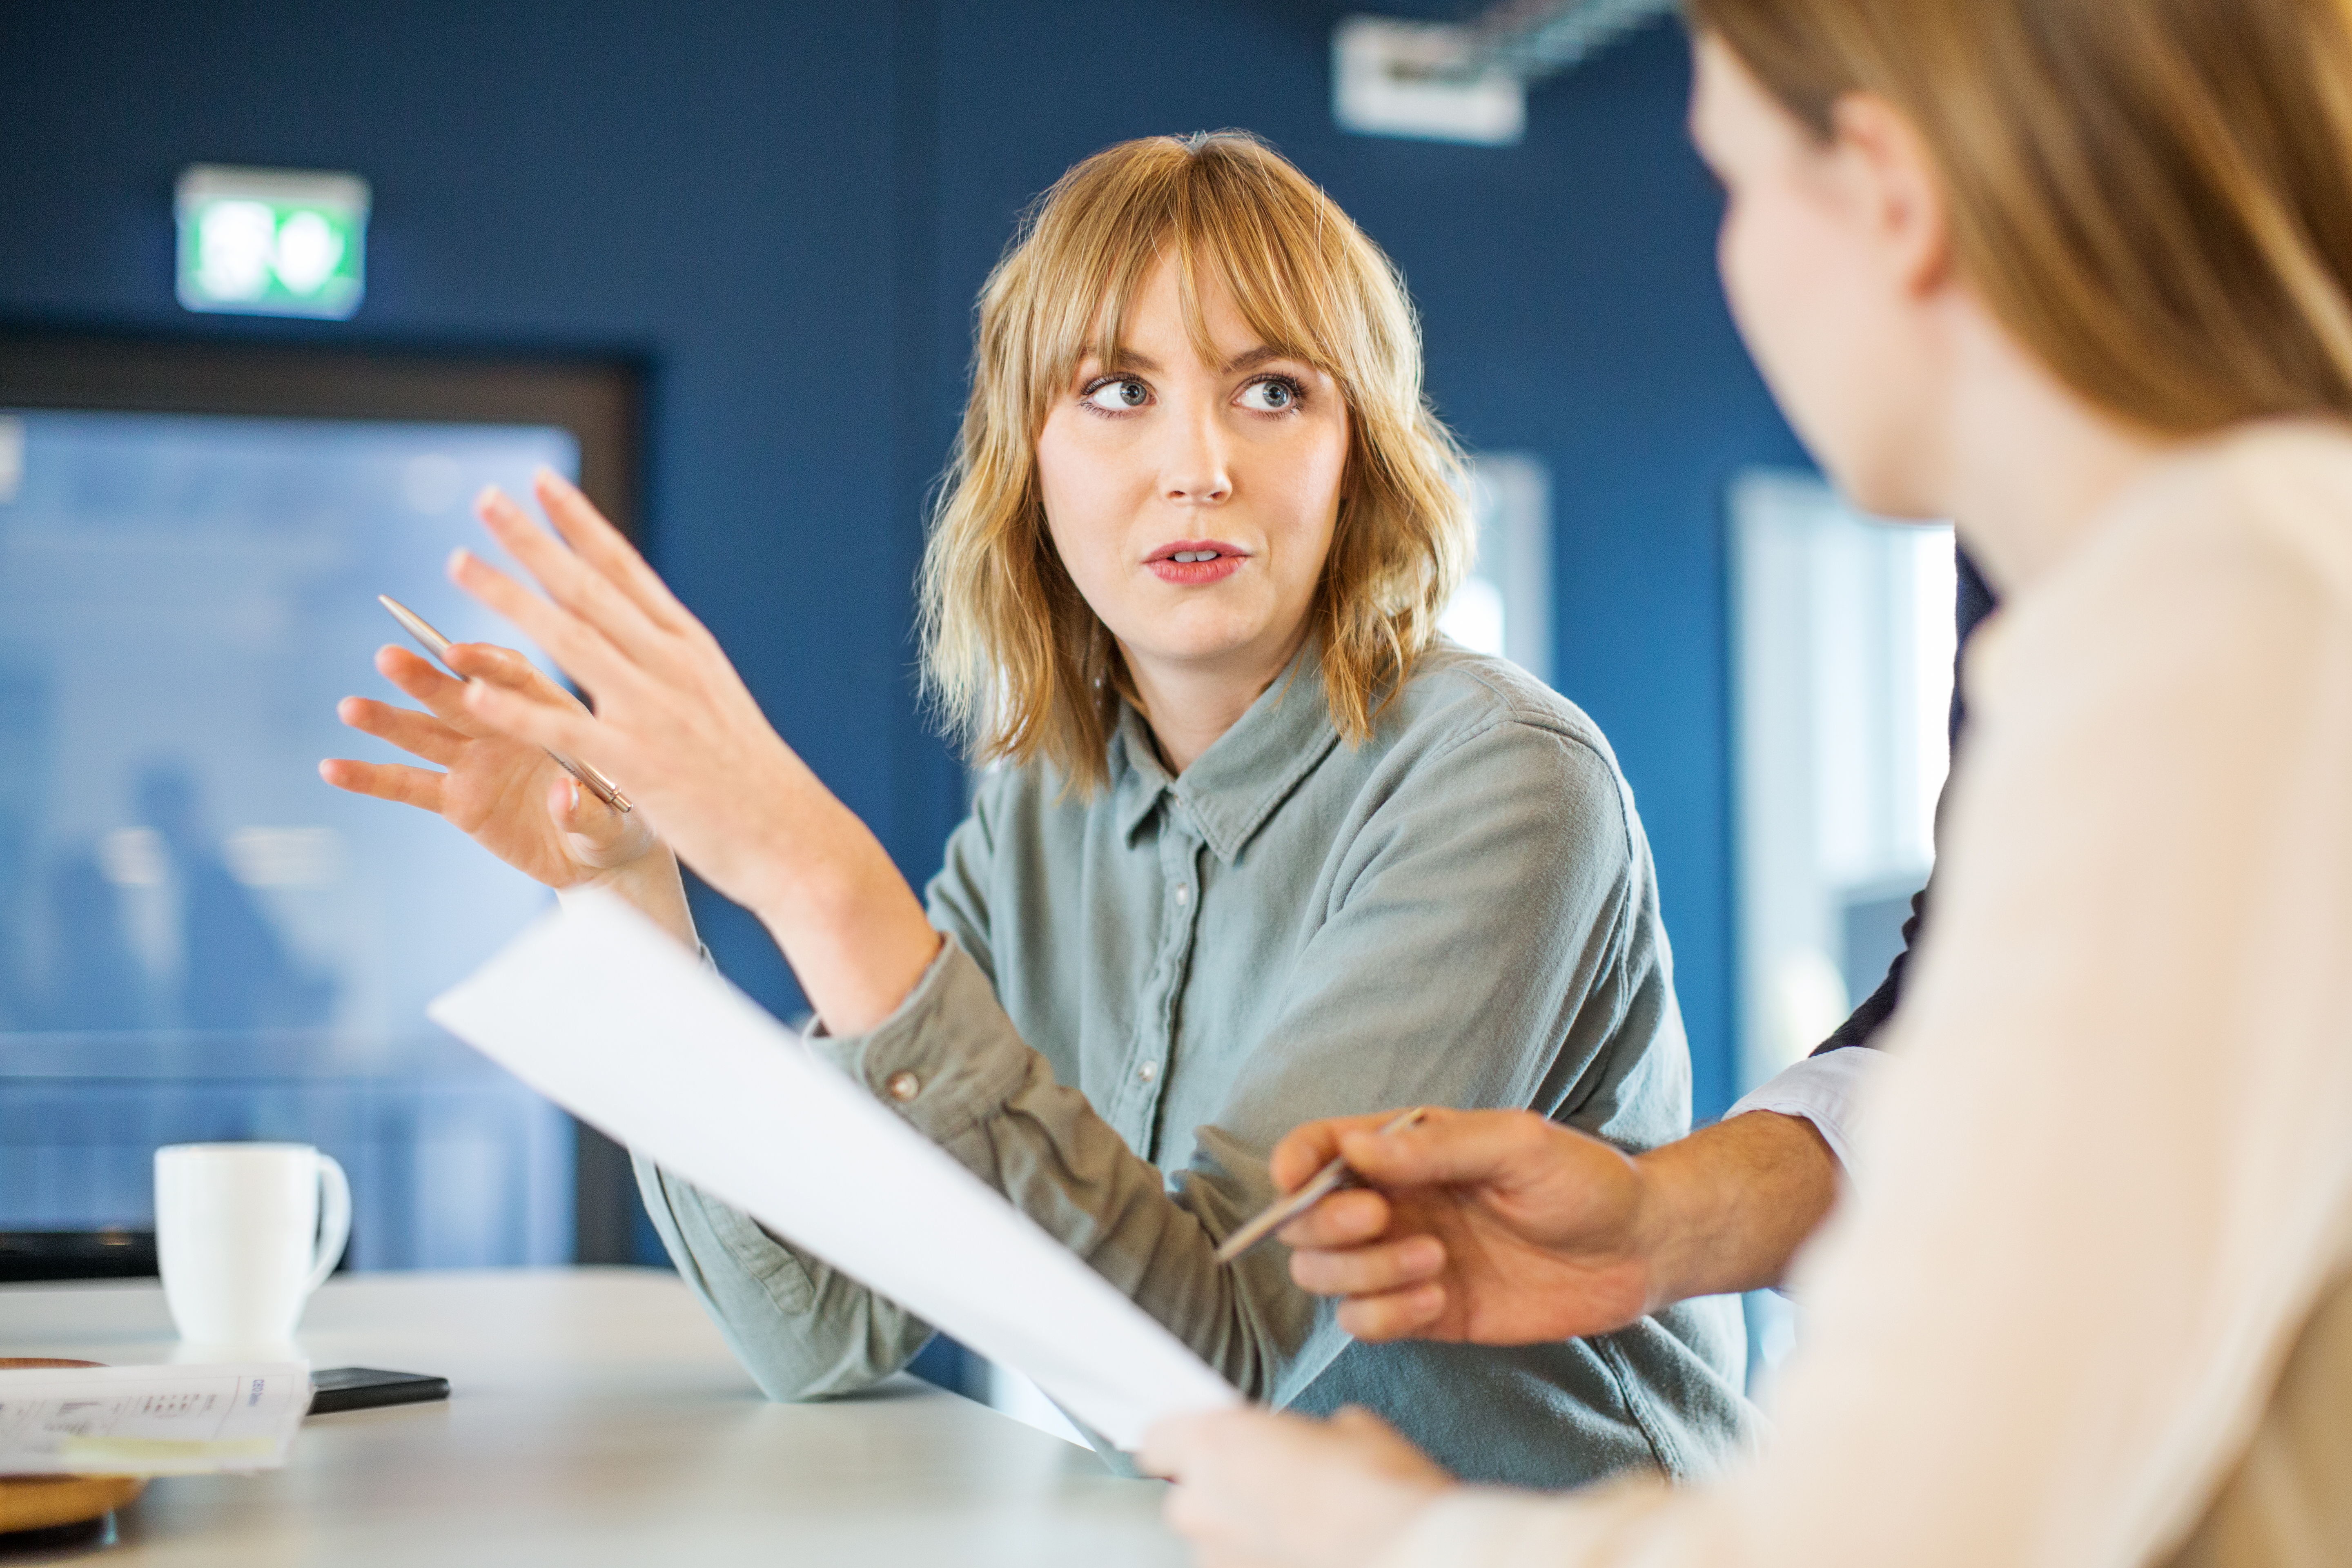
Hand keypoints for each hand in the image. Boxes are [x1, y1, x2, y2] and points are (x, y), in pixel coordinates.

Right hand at [323, 637, 666, 893]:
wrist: (602, 857)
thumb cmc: (623, 821)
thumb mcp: (617, 819)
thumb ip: (590, 809)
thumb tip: (564, 797)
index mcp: (551, 713)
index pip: (515, 677)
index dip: (485, 664)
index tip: (455, 653)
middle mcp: (505, 726)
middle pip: (459, 694)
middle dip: (425, 678)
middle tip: (389, 657)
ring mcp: (476, 760)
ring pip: (425, 733)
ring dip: (388, 719)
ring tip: (350, 707)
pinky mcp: (456, 799)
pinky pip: (407, 785)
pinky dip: (370, 777)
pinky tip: (332, 768)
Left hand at [386, 470, 937, 1031]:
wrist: (794, 837)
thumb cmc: (754, 779)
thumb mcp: (717, 700)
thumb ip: (673, 665)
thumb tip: (642, 632)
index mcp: (689, 647)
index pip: (625, 569)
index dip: (580, 522)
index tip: (542, 484)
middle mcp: (670, 665)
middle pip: (588, 588)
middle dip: (532, 540)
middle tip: (485, 500)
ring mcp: (653, 711)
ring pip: (567, 639)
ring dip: (508, 598)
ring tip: (458, 565)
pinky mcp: (637, 763)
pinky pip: (562, 727)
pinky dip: (514, 707)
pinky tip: (471, 687)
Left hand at [1144, 1407, 1450, 1567]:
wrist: (1413, 1558)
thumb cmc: (1383, 1496)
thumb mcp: (1350, 1429)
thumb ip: (1305, 1434)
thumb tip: (1311, 1446)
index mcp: (1216, 1445)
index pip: (1158, 1436)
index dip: (1185, 1437)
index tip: (1208, 1439)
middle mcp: (1202, 1506)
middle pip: (1188, 1495)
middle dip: (1225, 1490)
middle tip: (1277, 1486)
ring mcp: (1217, 1561)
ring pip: (1216, 1541)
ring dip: (1246, 1534)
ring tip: (1303, 1532)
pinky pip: (1241, 1567)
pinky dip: (1264, 1563)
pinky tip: (1308, 1555)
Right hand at [1270, 1108, 1660, 1343]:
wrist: (1637, 1249)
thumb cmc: (1583, 1181)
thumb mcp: (1517, 1145)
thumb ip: (1436, 1146)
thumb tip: (1354, 1148)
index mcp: (1405, 1151)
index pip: (1320, 1149)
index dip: (1293, 1162)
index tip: (1296, 1180)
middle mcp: (1393, 1205)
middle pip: (1304, 1223)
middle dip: (1325, 1225)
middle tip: (1381, 1219)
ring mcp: (1404, 1261)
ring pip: (1324, 1276)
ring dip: (1361, 1273)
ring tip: (1432, 1261)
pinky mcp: (1425, 1313)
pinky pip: (1364, 1323)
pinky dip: (1383, 1316)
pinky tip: (1435, 1300)